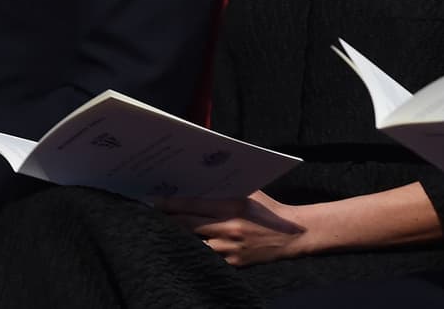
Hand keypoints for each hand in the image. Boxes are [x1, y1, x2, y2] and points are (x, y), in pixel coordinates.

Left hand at [160, 191, 307, 266]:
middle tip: (152, 213)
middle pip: (188, 226)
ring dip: (178, 237)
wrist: (291, 236)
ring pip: (193, 244)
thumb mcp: (251, 192)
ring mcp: (230, 249)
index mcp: (233, 207)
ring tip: (165, 229)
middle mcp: (229, 228)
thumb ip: (228, 187)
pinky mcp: (232, 263)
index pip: (193, 205)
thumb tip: (200, 179)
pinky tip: (184, 245)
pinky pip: (206, 257)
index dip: (171, 204)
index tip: (154, 201)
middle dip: (168, 219)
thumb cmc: (268, 210)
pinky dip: (194, 250)